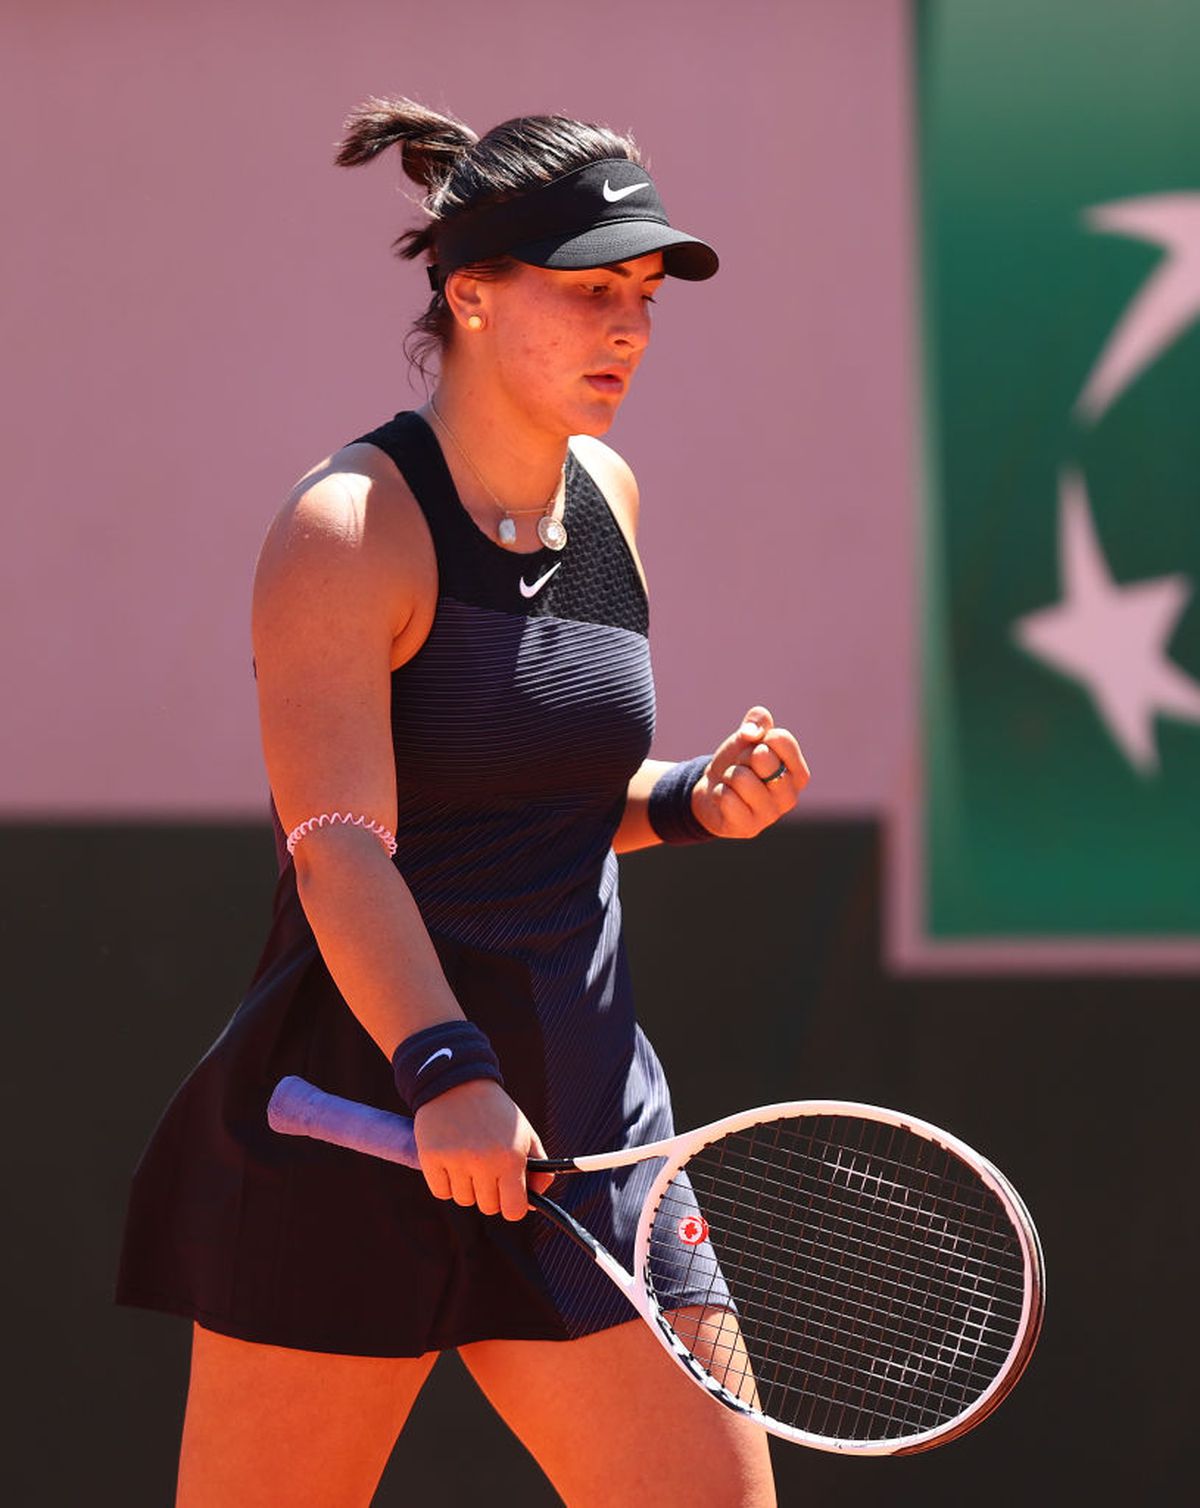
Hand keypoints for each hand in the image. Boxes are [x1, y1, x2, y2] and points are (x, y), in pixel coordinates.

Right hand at [413, 1078, 554, 1220]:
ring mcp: (455, 1161)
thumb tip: (533, 1204)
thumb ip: (538, 1168)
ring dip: (467, 1186)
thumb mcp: (525, 1133)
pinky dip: (446, 1182)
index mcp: (511, 1157)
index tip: (509, 1194)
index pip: (514, 1210)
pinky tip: (451, 1159)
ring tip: (468, 1157)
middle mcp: (483, 1162)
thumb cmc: (495, 1111)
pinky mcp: (430, 1158)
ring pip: (464, 1200)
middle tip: (487, 1166)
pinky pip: (441, 1192)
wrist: (457, 1080)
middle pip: (488, 1208)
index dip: (513, 1205)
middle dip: (490, 1192)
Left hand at [691, 705, 809, 838]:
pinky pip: (726, 798)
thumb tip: (752, 732)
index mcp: (798, 773)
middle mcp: (790, 796)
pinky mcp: (749, 828)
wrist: (712, 791)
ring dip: (729, 776)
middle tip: (741, 769)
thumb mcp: (748, 737)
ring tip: (733, 785)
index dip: (759, 738)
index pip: (781, 739)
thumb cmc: (738, 764)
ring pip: (740, 777)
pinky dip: (719, 793)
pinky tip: (726, 801)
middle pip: (762, 757)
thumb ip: (758, 721)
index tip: (755, 749)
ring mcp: (771, 815)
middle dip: (743, 757)